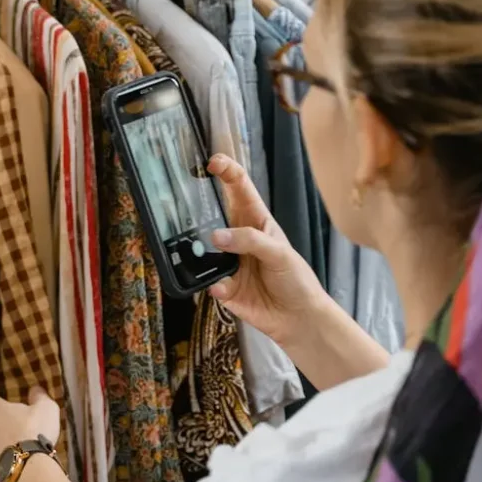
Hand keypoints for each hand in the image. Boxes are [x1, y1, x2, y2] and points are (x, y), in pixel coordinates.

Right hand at [206, 154, 329, 346]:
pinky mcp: (222, 286)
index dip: (227, 171)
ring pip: (203, 249)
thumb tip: (217, 236)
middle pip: (212, 215)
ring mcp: (227, 262)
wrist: (298, 319)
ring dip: (200, 250)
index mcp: (255, 221)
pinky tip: (223, 288)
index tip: (212, 162)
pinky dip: (215, 284)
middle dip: (197, 207)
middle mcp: (237, 238)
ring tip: (204, 250)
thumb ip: (251, 240)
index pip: (239, 189)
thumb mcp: (280, 253)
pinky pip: (209, 281)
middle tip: (183, 201)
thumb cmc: (295, 279)